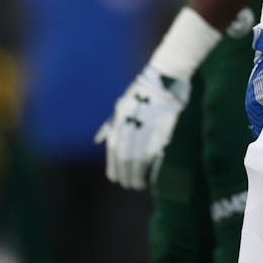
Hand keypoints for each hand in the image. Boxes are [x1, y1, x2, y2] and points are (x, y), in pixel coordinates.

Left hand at [96, 65, 189, 188]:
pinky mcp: (162, 129)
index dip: (114, 168)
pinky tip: (152, 174)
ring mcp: (146, 128)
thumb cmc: (142, 91)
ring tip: (139, 184)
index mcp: (119, 121)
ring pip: (139, 159)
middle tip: (130, 185)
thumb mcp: (121, 105)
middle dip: (126, 175)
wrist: (165, 77)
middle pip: (125, 158)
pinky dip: (152, 167)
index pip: (114, 152)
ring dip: (138, 174)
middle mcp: (130, 126)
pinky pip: (154, 154)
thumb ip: (110, 125)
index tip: (117, 179)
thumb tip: (98, 141)